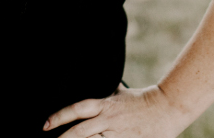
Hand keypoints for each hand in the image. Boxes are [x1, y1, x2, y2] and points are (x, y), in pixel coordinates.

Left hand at [45, 84, 189, 137]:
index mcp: (106, 105)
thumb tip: (97, 81)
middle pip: (80, 132)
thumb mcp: (121, 93)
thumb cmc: (143, 100)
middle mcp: (109, 120)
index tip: (45, 124)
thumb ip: (106, 91)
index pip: (78, 109)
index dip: (60, 116)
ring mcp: (117, 134)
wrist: (168, 108)